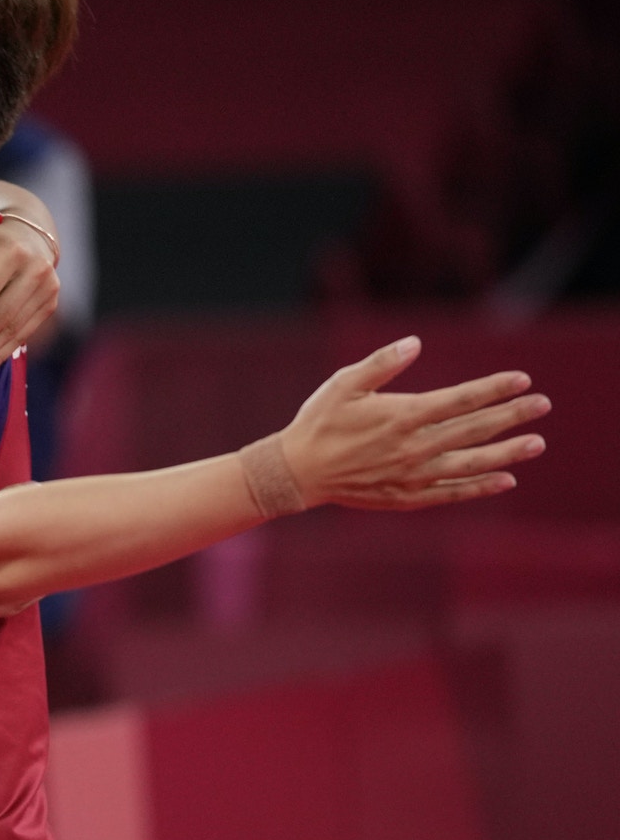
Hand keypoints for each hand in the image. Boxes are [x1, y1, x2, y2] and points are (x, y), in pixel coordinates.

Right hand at [280, 337, 548, 509]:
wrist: (298, 471)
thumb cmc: (319, 421)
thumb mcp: (343, 384)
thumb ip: (381, 363)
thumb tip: (416, 342)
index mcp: (399, 415)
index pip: (459, 400)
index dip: (492, 389)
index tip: (521, 380)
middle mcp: (412, 447)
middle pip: (473, 429)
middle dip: (511, 416)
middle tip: (543, 405)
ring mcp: (412, 475)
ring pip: (470, 463)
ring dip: (506, 453)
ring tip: (536, 444)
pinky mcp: (407, 496)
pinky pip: (452, 491)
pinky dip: (480, 486)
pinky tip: (505, 479)